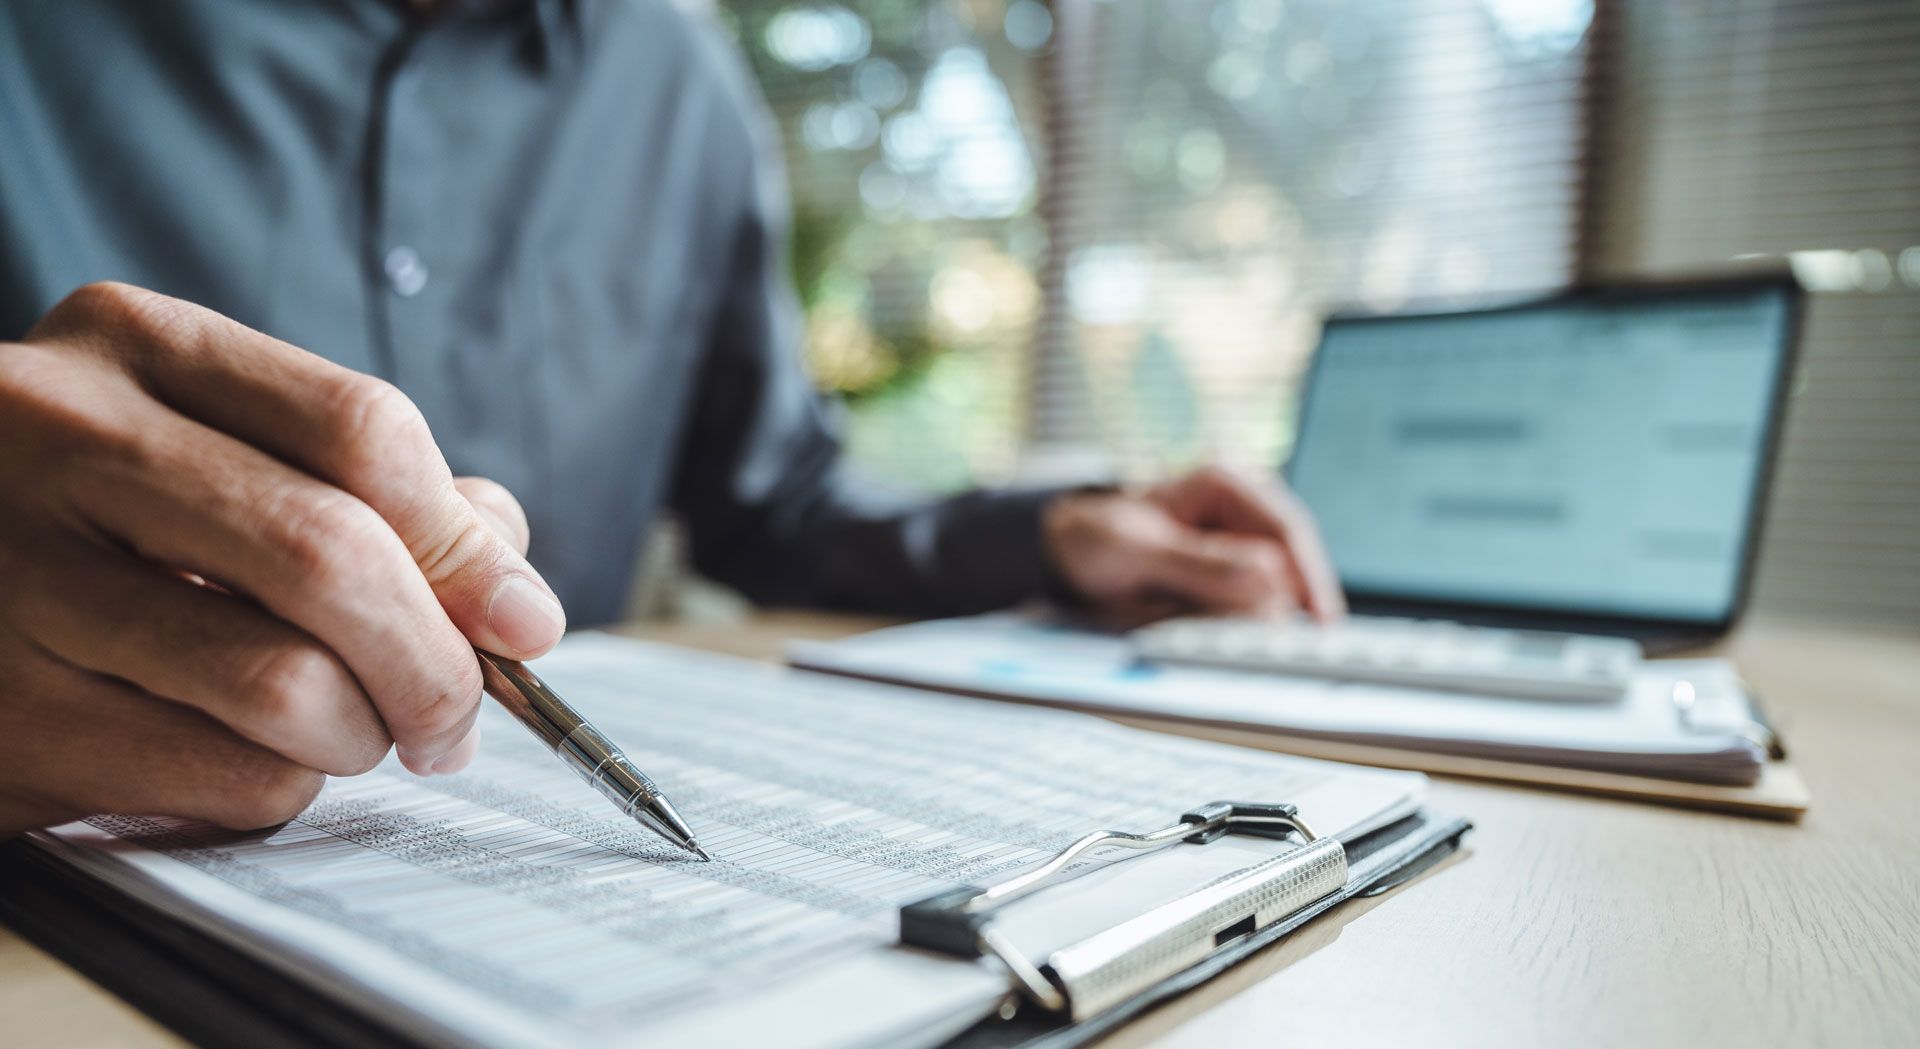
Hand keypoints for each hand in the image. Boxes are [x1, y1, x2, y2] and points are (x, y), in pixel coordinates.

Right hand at [0, 283, 563, 834]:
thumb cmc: (104, 517)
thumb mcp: (220, 448)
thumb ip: (374, 494)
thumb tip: (512, 597)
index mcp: (136, 345)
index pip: (361, 429)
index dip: (466, 546)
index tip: (523, 623)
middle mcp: (58, 435)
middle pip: (332, 556)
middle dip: (434, 663)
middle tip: (459, 717)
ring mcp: (14, 572)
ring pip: (283, 682)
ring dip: (359, 735)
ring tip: (350, 734)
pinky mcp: (5, 712)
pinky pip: (221, 774)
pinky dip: (278, 786)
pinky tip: (252, 759)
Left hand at [1043, 466, 1344, 626]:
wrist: (1069, 549)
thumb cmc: (1096, 539)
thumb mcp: (1135, 552)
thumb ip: (1197, 565)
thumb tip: (1266, 576)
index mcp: (1224, 482)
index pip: (1287, 530)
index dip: (1310, 577)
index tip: (1322, 619)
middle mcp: (1243, 503)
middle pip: (1292, 557)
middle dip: (1296, 601)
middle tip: (1297, 647)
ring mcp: (1242, 535)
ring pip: (1280, 581)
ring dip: (1276, 614)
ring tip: (1274, 649)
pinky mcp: (1235, 566)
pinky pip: (1258, 595)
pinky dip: (1257, 619)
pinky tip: (1252, 640)